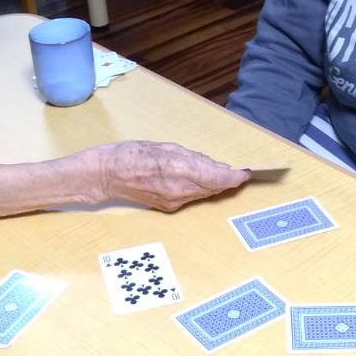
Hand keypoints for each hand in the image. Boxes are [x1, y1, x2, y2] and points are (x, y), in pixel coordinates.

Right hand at [92, 141, 248, 211]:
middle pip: (215, 188)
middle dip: (228, 180)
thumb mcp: (167, 147)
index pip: (218, 177)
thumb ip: (193, 157)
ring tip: (219, 173)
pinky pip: (193, 198)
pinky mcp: (169, 208)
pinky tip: (197, 180)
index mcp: (179, 168)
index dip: (236, 177)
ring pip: (205, 194)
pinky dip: (200, 189)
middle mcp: (179, 189)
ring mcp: (174, 202)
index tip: (247, 173)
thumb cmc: (133, 154)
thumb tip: (215, 165)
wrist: (108, 175)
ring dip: (215, 185)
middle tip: (239, 171)